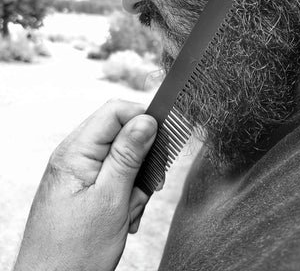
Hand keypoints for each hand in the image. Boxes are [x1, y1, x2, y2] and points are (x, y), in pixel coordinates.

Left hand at [13, 100, 156, 270]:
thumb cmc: (74, 252)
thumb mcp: (111, 199)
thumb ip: (129, 155)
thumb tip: (146, 120)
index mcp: (75, 152)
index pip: (115, 111)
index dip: (142, 119)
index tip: (162, 139)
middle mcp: (74, 156)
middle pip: (121, 133)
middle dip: (141, 159)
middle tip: (146, 187)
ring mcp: (78, 171)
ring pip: (122, 158)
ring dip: (135, 183)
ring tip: (129, 211)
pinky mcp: (83, 186)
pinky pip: (114, 177)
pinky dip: (126, 194)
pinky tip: (123, 216)